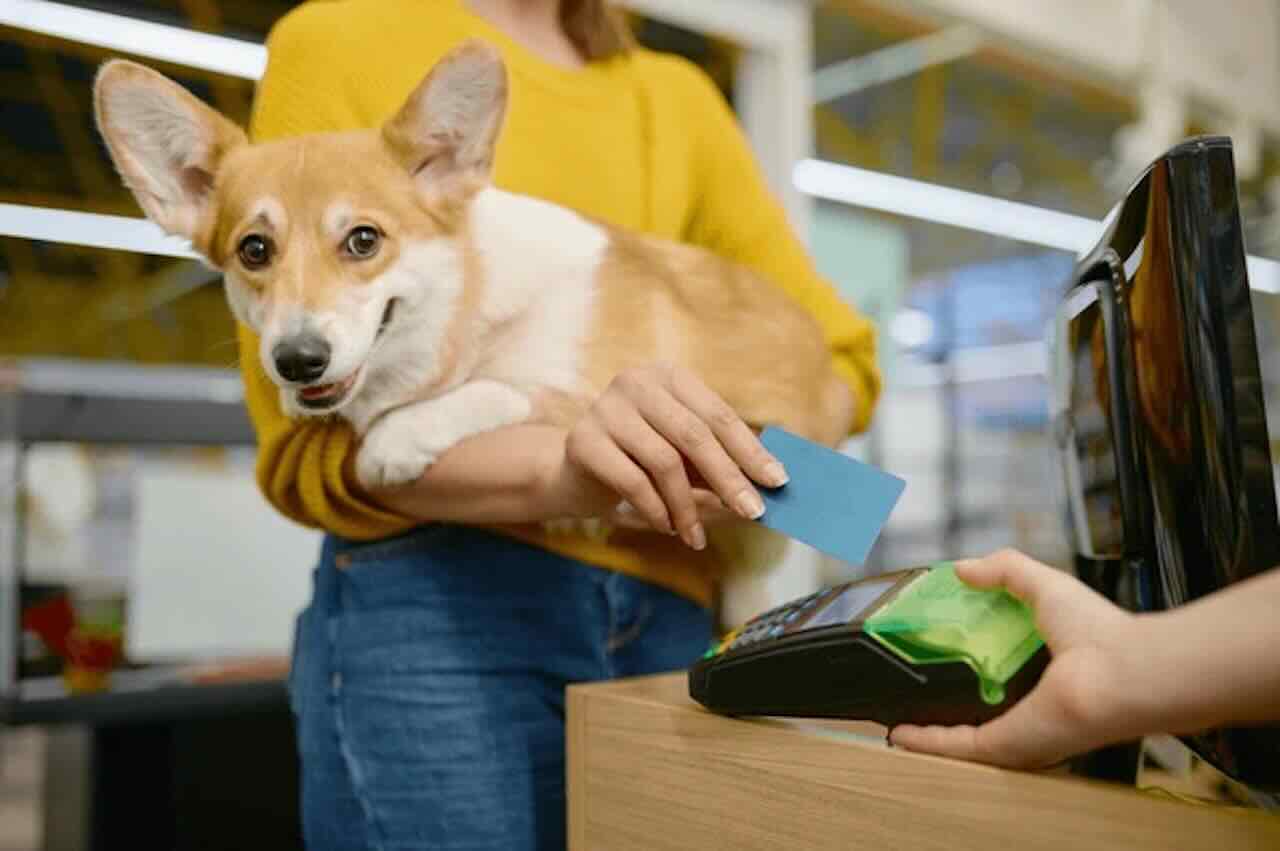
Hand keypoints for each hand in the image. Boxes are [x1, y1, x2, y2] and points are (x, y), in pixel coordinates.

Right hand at [538, 364, 788, 549]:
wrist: (574, 470)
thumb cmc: (641, 460)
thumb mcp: (683, 455)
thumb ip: (718, 462)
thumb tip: (766, 486)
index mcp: (669, 377)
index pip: (718, 415)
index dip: (750, 450)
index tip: (777, 481)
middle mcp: (636, 382)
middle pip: (694, 435)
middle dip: (728, 478)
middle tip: (751, 512)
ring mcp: (605, 408)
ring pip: (664, 461)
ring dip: (687, 506)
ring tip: (695, 535)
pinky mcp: (582, 440)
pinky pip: (632, 481)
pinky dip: (656, 510)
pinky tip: (667, 526)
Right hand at [889, 550, 1141, 769]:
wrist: (1123, 672)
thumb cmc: (1101, 633)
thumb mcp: (1045, 585)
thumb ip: (1006, 570)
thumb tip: (964, 567)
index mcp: (1042, 673)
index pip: (996, 673)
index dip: (964, 662)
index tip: (932, 649)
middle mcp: (1029, 708)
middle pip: (976, 708)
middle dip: (942, 700)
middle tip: (907, 685)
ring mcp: (1016, 731)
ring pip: (960, 736)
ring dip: (928, 731)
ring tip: (895, 716)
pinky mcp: (1005, 746)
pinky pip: (957, 747)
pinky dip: (926, 742)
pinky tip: (899, 734)